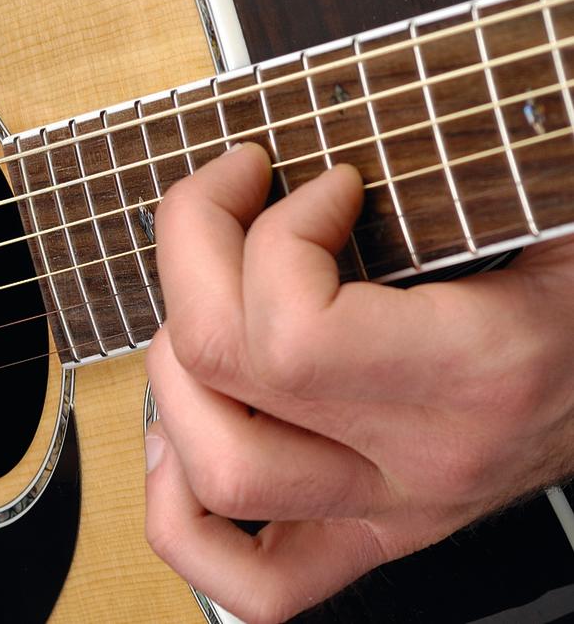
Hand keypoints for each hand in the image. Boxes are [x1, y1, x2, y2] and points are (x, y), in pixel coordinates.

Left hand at [142, 143, 573, 622]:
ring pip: (217, 472)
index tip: (320, 182)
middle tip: (231, 198)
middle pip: (225, 373)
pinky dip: (181, 515)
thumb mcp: (553, 208)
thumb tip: (348, 129)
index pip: (293, 332)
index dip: (271, 232)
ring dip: (172, 368)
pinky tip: (182, 437)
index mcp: (482, 368)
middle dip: (190, 254)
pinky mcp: (373, 537)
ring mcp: (394, 509)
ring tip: (206, 304)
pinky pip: (257, 582)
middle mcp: (425, 454)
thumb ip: (466, 172)